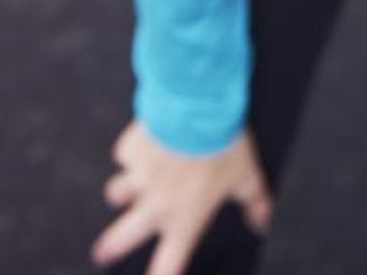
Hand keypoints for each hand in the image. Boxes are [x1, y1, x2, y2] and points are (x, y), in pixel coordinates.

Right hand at [90, 118, 273, 274]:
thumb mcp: (247, 176)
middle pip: (122, 237)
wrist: (196, 107)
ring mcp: (138, 178)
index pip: (167, 264)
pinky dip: (132, 152)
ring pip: (116, 193)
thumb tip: (263, 219)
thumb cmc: (223, 145)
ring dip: (121, 192)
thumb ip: (254, 201)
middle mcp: (156, 204)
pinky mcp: (130, 151)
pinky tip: (143, 142)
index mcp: (185, 219)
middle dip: (110, 247)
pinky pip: (125, 155)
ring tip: (124, 188)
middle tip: (103, 252)